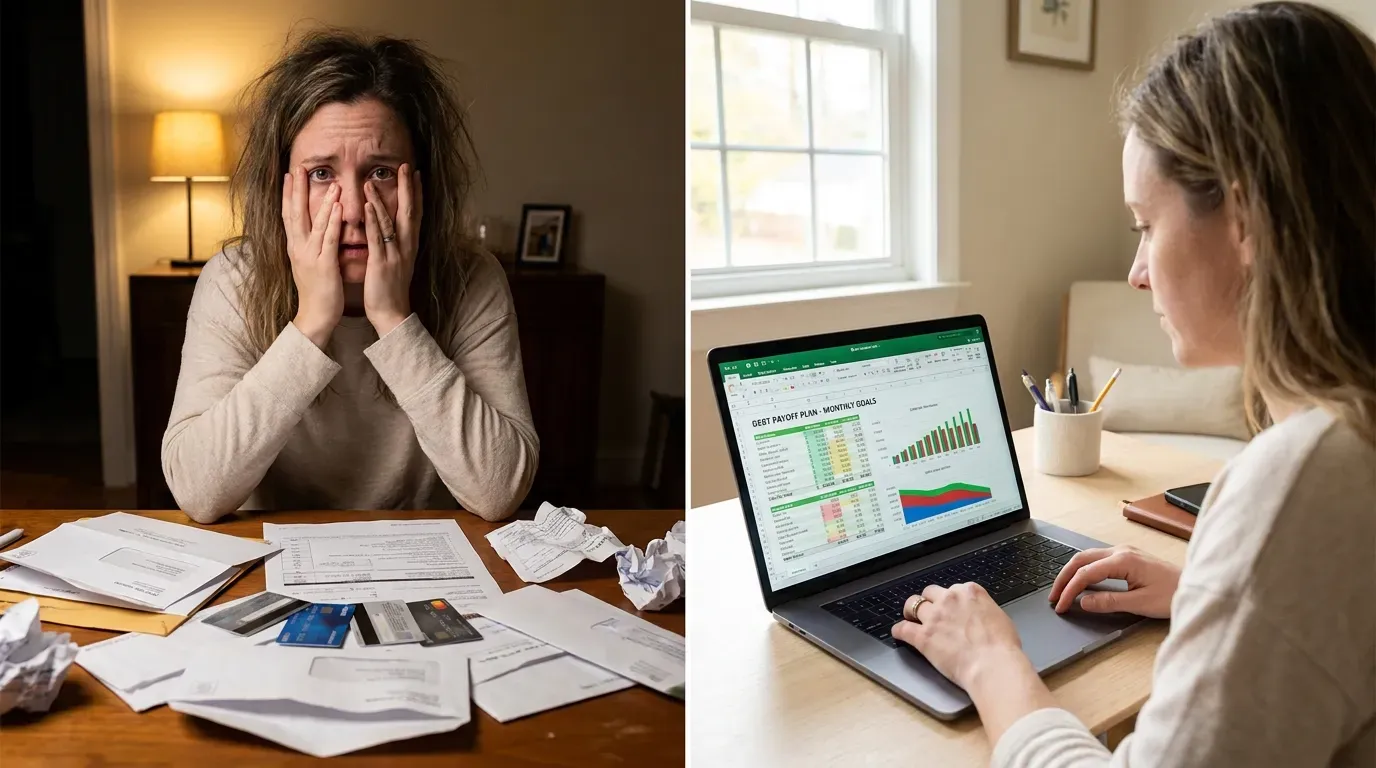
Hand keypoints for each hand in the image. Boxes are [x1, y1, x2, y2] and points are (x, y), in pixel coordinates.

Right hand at [283, 167, 343, 347]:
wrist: (315, 316)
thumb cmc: (316, 291)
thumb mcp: (309, 264)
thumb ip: (309, 246)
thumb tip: (310, 231)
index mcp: (295, 247)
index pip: (288, 215)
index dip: (288, 194)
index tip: (289, 174)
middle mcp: (299, 249)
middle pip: (295, 214)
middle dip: (297, 190)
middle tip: (298, 168)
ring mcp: (310, 256)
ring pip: (315, 224)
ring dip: (322, 202)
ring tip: (330, 183)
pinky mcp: (323, 266)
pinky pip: (329, 240)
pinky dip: (332, 223)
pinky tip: (337, 208)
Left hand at [362, 163, 421, 335]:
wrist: (392, 314)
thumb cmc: (390, 290)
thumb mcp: (396, 263)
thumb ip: (395, 245)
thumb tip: (392, 231)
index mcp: (409, 246)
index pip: (416, 214)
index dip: (416, 193)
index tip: (416, 174)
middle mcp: (406, 247)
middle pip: (410, 212)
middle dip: (408, 189)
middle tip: (406, 167)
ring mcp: (395, 254)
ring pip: (390, 222)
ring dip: (382, 199)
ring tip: (373, 180)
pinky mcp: (382, 263)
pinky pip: (378, 238)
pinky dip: (374, 220)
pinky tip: (369, 205)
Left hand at [891, 583, 1026, 690]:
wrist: (993, 664)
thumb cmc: (1002, 646)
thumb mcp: (999, 617)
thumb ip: (983, 610)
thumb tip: (980, 616)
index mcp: (970, 592)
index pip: (953, 589)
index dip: (951, 600)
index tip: (950, 607)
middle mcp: (950, 599)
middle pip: (930, 592)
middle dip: (930, 601)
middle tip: (930, 612)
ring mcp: (934, 616)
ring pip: (913, 605)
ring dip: (911, 611)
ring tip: (910, 618)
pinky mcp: (923, 636)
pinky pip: (903, 628)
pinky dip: (899, 630)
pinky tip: (898, 633)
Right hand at [1049, 545, 1179, 618]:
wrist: (1198, 587)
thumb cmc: (1173, 594)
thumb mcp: (1140, 603)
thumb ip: (1109, 602)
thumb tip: (1083, 602)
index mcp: (1123, 560)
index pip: (1085, 573)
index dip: (1069, 590)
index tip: (1060, 606)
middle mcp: (1121, 550)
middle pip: (1080, 559)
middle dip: (1063, 578)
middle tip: (1053, 597)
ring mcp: (1124, 551)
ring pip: (1087, 557)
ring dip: (1072, 572)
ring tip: (1062, 590)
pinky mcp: (1127, 557)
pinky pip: (1097, 559)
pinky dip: (1083, 570)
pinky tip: (1080, 582)